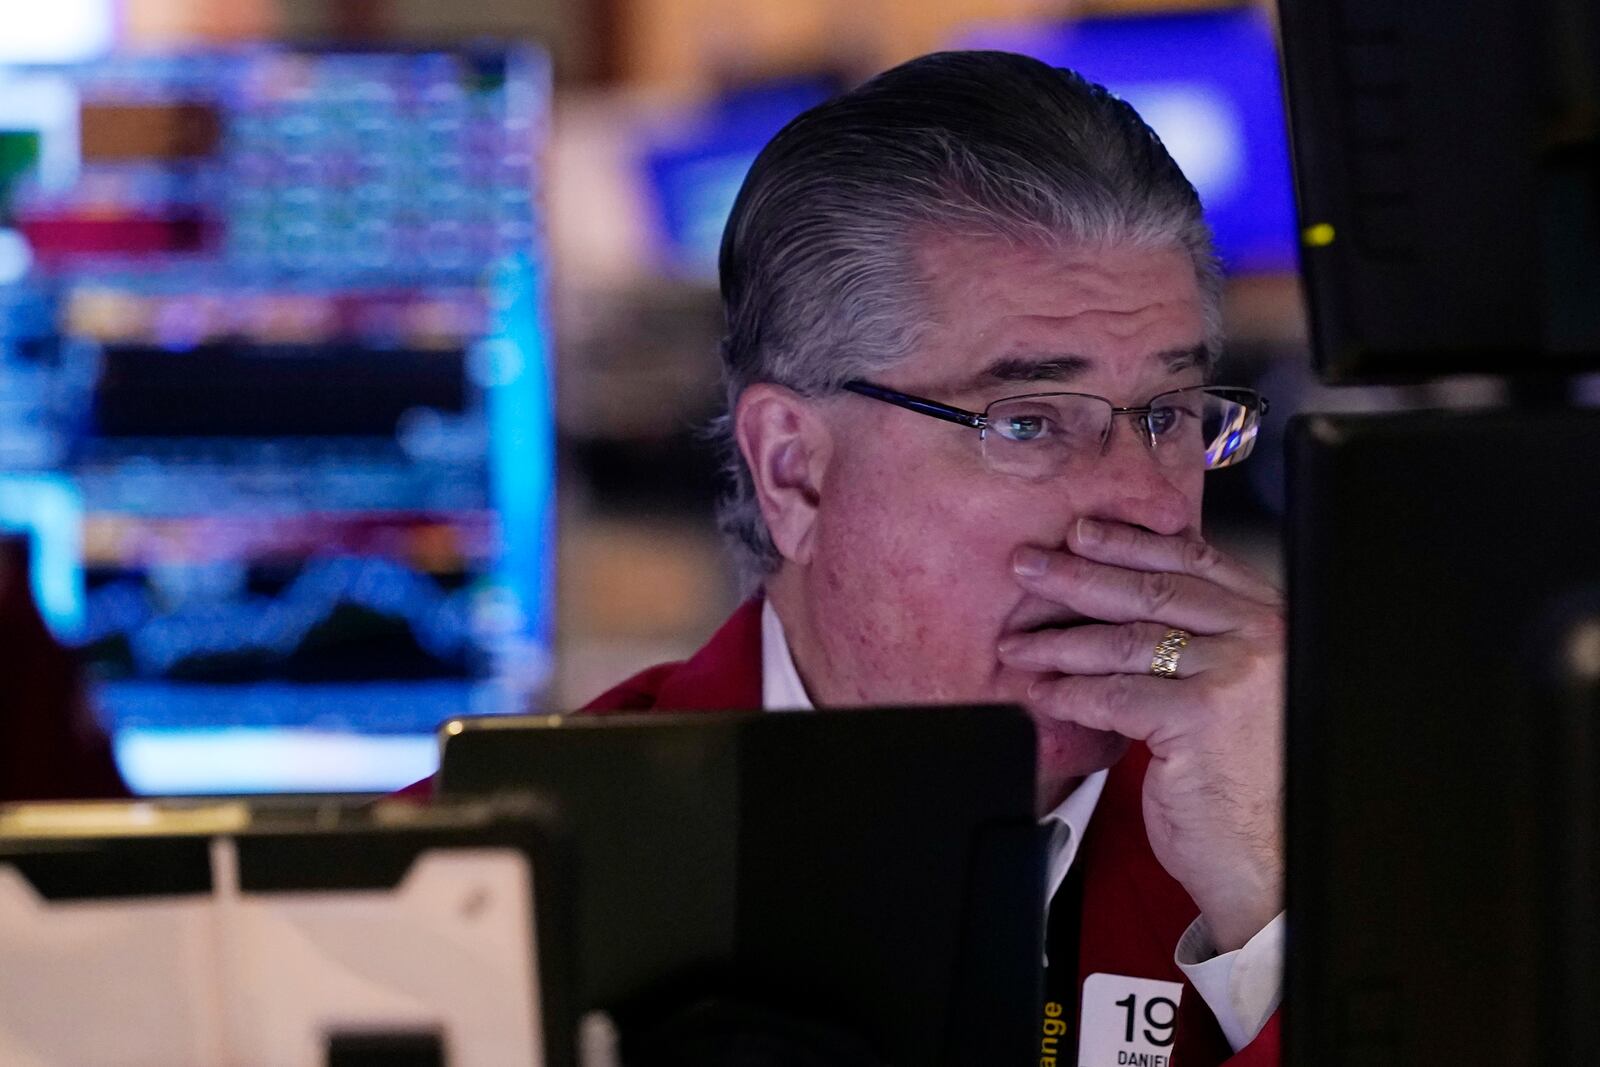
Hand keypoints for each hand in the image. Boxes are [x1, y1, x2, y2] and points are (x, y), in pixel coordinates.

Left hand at [997, 517, 1284, 952]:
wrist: (1273, 863)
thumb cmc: (1251, 785)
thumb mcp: (1240, 694)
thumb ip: (1204, 643)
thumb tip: (1126, 602)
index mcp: (1271, 622)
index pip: (1193, 562)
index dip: (1130, 544)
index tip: (1082, 532)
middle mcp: (1259, 639)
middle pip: (1151, 591)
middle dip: (1079, 575)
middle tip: (1027, 565)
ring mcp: (1231, 675)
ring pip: (1124, 641)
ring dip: (1058, 640)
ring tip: (1017, 642)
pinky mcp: (1197, 718)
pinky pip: (1112, 694)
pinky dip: (1069, 693)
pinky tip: (1042, 692)